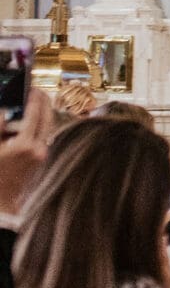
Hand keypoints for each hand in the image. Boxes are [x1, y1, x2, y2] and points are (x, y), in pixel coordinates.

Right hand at [0, 88, 53, 217]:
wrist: (2, 199)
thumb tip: (3, 111)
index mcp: (24, 145)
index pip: (34, 115)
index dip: (33, 99)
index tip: (31, 88)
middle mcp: (38, 148)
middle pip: (47, 118)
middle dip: (44, 102)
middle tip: (37, 90)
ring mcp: (41, 154)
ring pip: (48, 126)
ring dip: (44, 112)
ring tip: (35, 101)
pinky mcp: (41, 158)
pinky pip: (43, 135)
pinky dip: (40, 124)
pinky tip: (31, 119)